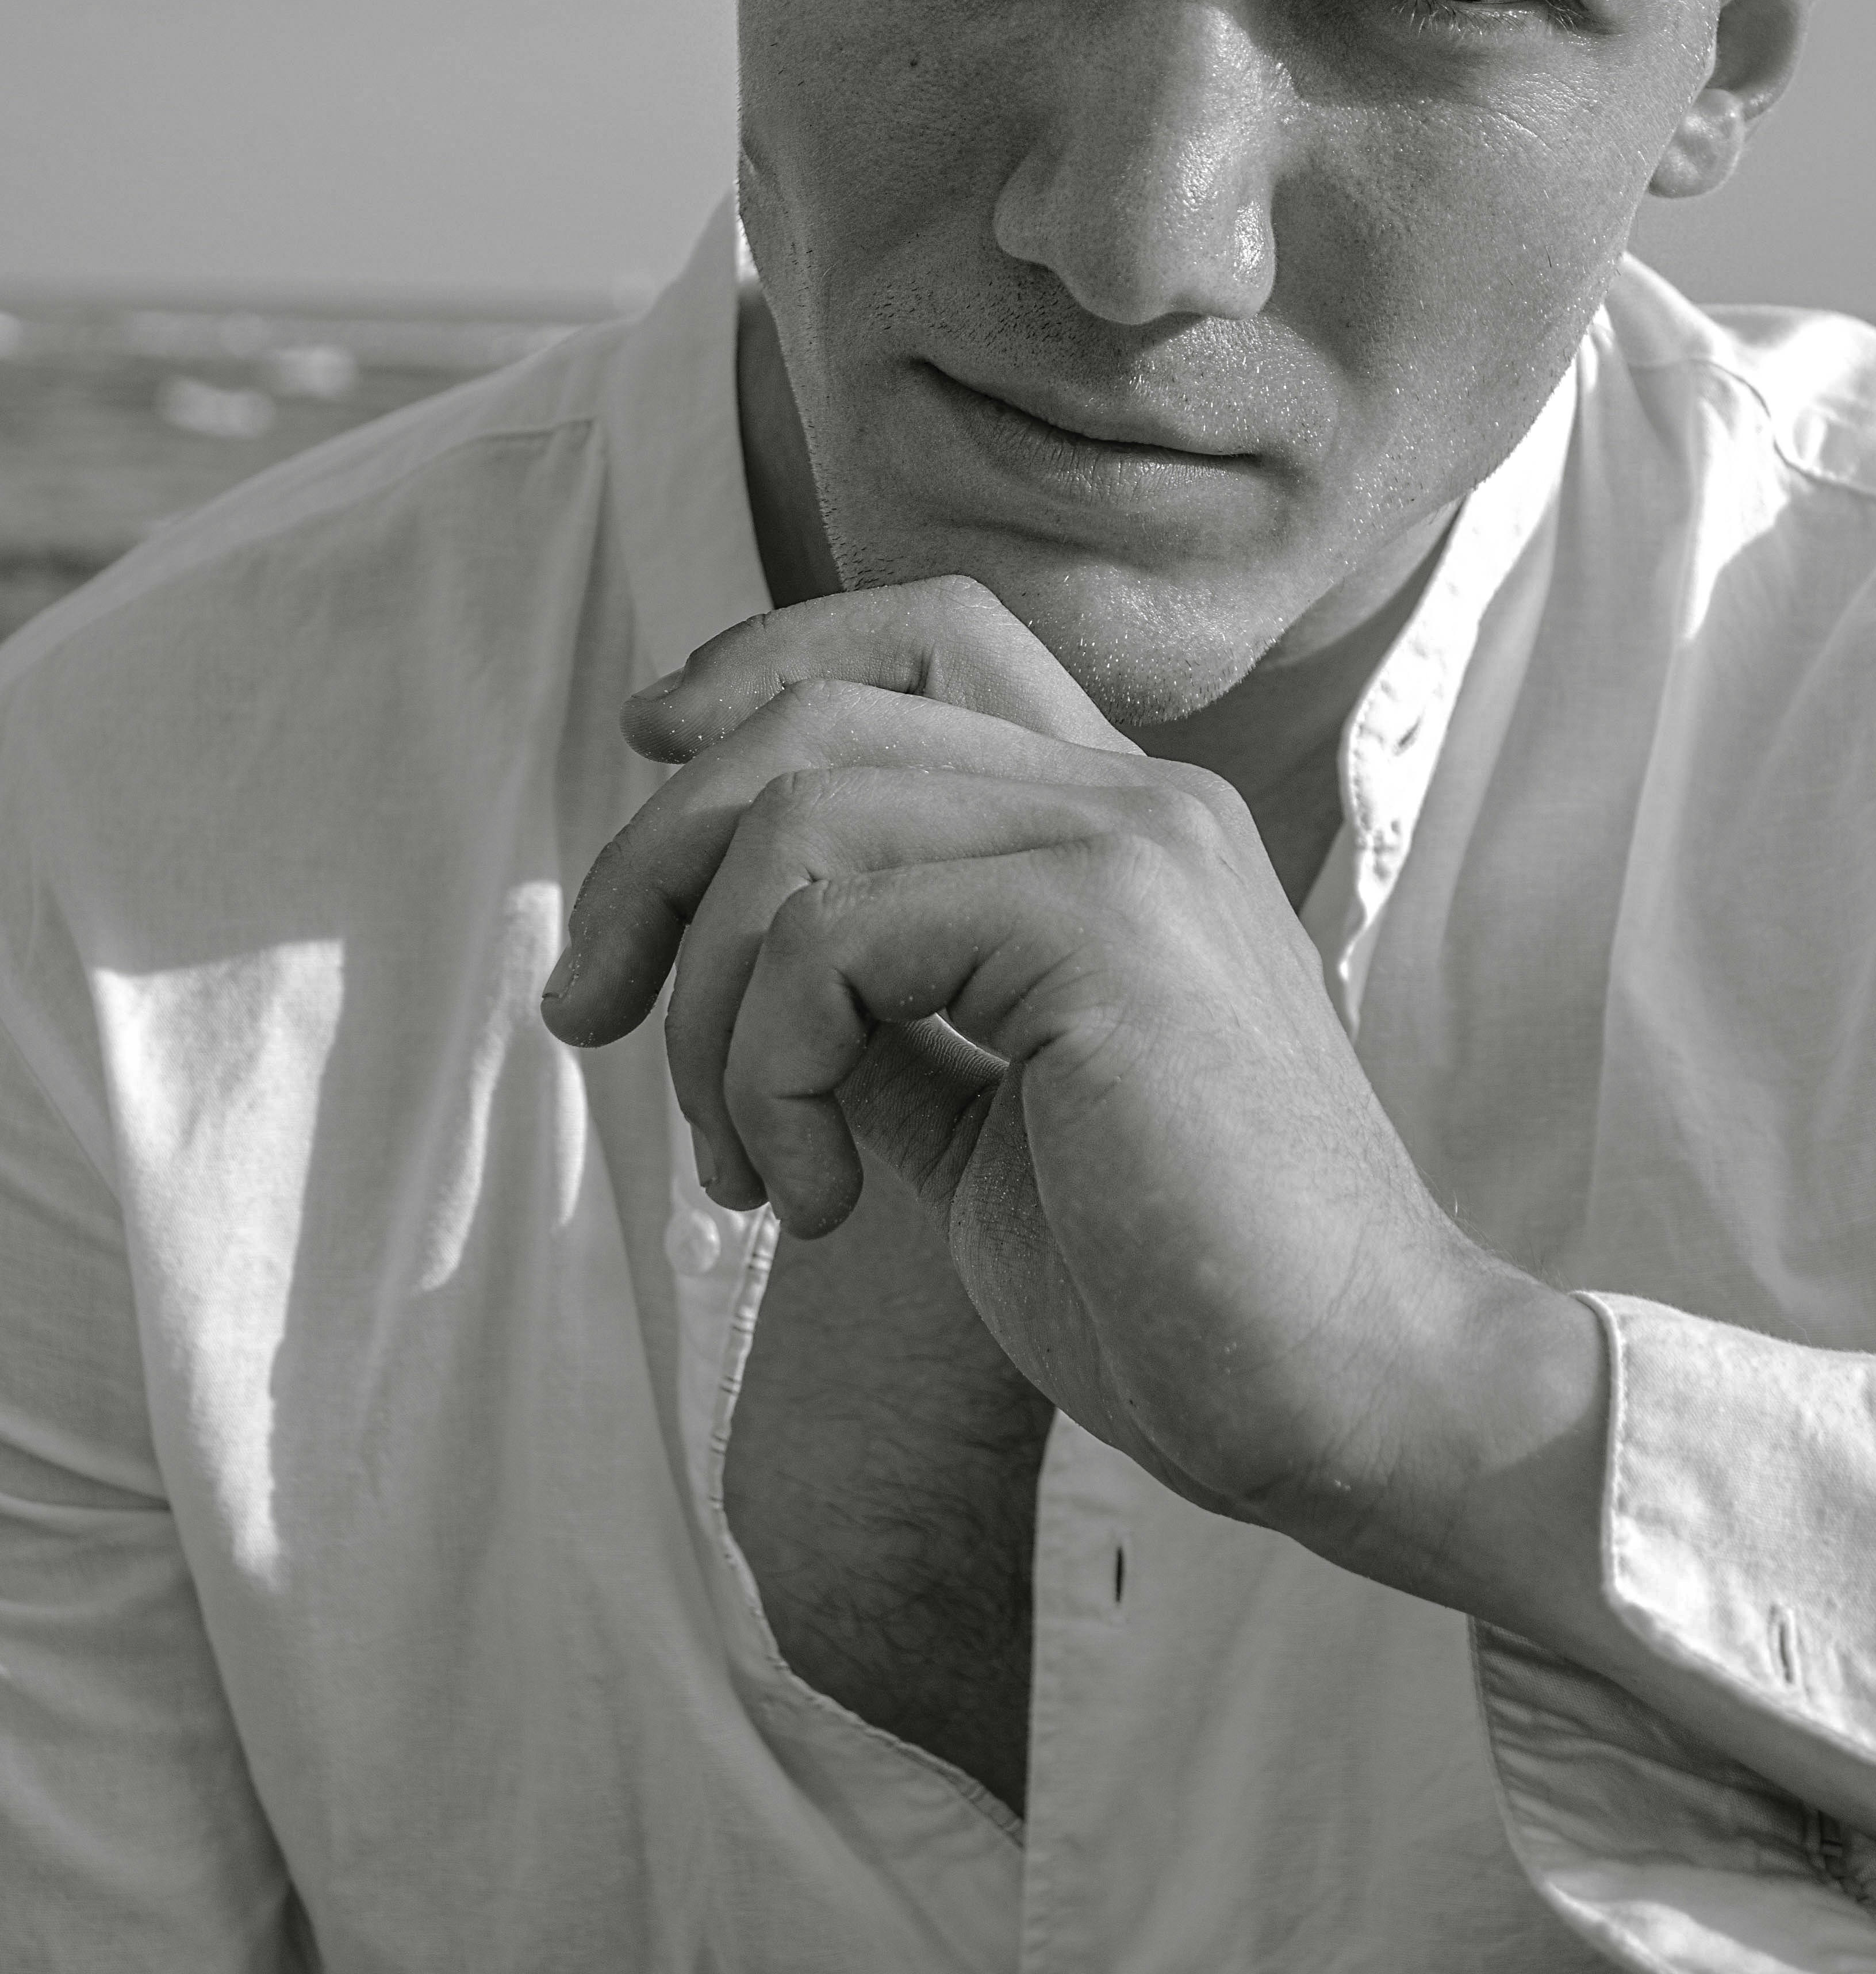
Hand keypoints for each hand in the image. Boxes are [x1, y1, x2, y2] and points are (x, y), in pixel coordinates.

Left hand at [540, 575, 1581, 1577]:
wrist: (1358, 1398)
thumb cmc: (1178, 1284)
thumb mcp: (986, 1118)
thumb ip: (889, 1011)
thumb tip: (744, 963)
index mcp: (1124, 823)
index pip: (930, 631)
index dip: (767, 659)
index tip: (646, 747)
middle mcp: (1137, 796)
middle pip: (820, 712)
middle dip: (653, 855)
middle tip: (585, 1010)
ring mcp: (1134, 844)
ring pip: (801, 815)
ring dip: (709, 1005)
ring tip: (745, 1163)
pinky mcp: (1109, 927)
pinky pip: (835, 935)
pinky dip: (772, 1069)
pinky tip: (817, 1199)